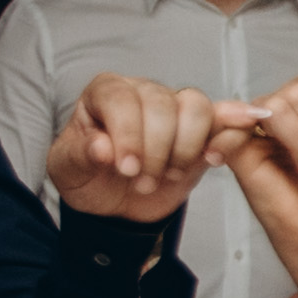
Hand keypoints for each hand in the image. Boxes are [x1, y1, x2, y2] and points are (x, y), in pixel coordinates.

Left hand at [43, 72, 241, 225]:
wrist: (113, 204)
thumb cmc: (88, 177)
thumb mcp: (68, 169)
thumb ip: (80, 154)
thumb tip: (102, 147)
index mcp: (105, 93)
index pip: (121, 98)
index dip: (127, 133)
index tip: (126, 169)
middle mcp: (143, 93)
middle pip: (162, 102)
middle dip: (156, 149)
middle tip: (141, 181)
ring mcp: (176, 110)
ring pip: (195, 106)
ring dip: (186, 148)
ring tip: (170, 175)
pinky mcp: (204, 132)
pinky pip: (227, 120)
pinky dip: (229, 135)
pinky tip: (213, 158)